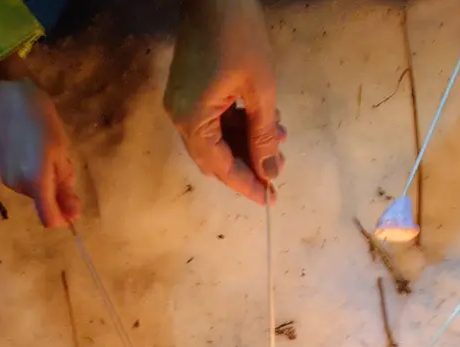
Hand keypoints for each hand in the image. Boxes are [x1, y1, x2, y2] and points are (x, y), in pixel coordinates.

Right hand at [0, 61, 79, 228]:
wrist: (7, 94)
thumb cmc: (40, 118)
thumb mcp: (60, 151)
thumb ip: (65, 185)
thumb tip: (72, 215)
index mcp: (35, 182)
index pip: (50, 219)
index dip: (64, 217)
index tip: (73, 201)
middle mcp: (19, 186)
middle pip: (45, 204)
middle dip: (56, 190)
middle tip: (59, 159)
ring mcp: (8, 179)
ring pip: (35, 193)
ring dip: (46, 181)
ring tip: (45, 151)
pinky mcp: (2, 171)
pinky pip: (25, 183)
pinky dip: (34, 175)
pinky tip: (32, 151)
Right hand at [165, 0, 282, 204]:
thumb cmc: (239, 35)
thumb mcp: (262, 90)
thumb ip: (265, 136)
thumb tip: (271, 172)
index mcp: (192, 120)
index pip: (221, 167)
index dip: (247, 184)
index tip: (270, 199)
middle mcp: (180, 117)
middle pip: (215, 158)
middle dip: (247, 166)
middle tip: (276, 175)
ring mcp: (181, 103)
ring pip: (215, 140)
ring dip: (246, 145)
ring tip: (279, 143)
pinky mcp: (188, 90)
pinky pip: (212, 121)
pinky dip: (236, 127)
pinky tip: (264, 123)